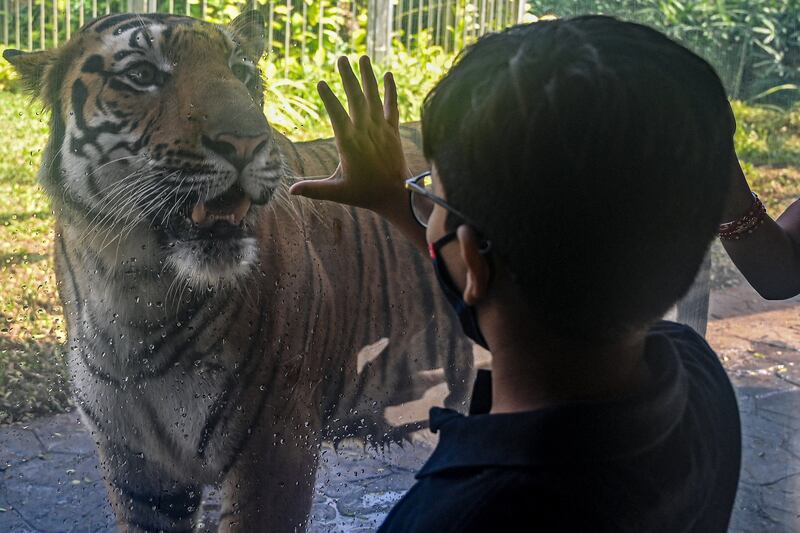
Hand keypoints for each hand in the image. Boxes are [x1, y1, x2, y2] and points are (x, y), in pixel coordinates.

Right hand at [289, 56, 410, 216]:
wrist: (396, 195)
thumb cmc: (364, 193)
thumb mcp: (337, 192)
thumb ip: (314, 189)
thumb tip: (290, 191)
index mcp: (349, 143)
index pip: (336, 114)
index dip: (329, 98)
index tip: (322, 83)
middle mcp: (365, 131)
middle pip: (355, 98)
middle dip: (348, 77)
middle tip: (341, 58)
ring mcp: (381, 129)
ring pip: (374, 97)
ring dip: (368, 76)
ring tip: (362, 57)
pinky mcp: (393, 130)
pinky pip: (392, 106)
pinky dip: (390, 90)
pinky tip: (388, 75)